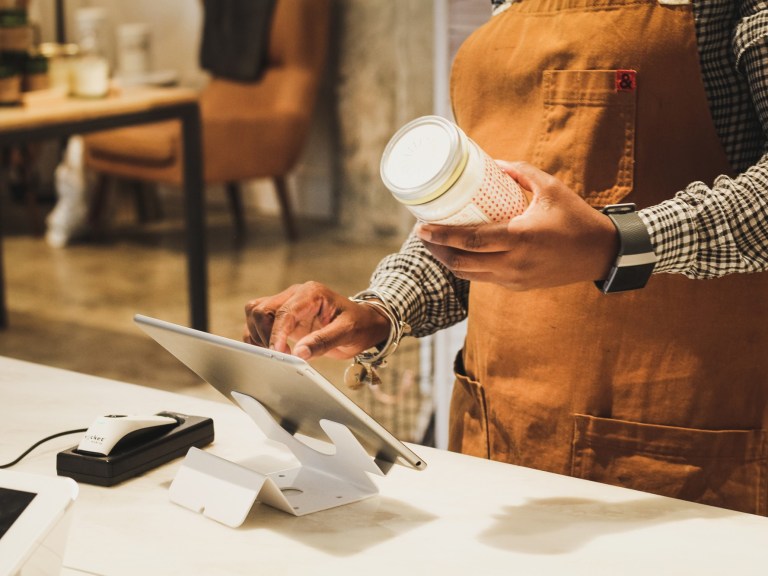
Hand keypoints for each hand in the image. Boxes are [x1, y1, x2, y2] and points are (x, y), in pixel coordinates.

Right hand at [243, 281, 390, 360]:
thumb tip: (300, 353)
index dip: (277, 333)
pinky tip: (271, 351)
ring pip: (255, 313)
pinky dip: (257, 337)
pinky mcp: (282, 317)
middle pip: (261, 309)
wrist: (363, 324)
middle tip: (279, 356)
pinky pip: (257, 323)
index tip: (277, 352)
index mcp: (311, 293)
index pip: (284, 311)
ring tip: (276, 354)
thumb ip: (323, 341)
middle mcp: (295, 295)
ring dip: (258, 336)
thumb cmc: (359, 325)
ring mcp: (287, 305)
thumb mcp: (347, 332)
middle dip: (265, 335)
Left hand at [415, 161, 618, 289]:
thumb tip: (491, 162)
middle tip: (422, 234)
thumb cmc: (576, 216)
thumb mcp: (550, 187)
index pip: (470, 241)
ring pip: (470, 275)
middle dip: (437, 250)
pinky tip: (459, 254)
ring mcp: (515, 279)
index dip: (441, 235)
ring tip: (435, 243)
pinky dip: (468, 267)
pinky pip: (485, 278)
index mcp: (520, 238)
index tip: (420, 227)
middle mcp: (514, 263)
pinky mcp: (518, 286)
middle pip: (461, 263)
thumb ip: (519, 172)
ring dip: (448, 261)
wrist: (601, 253)